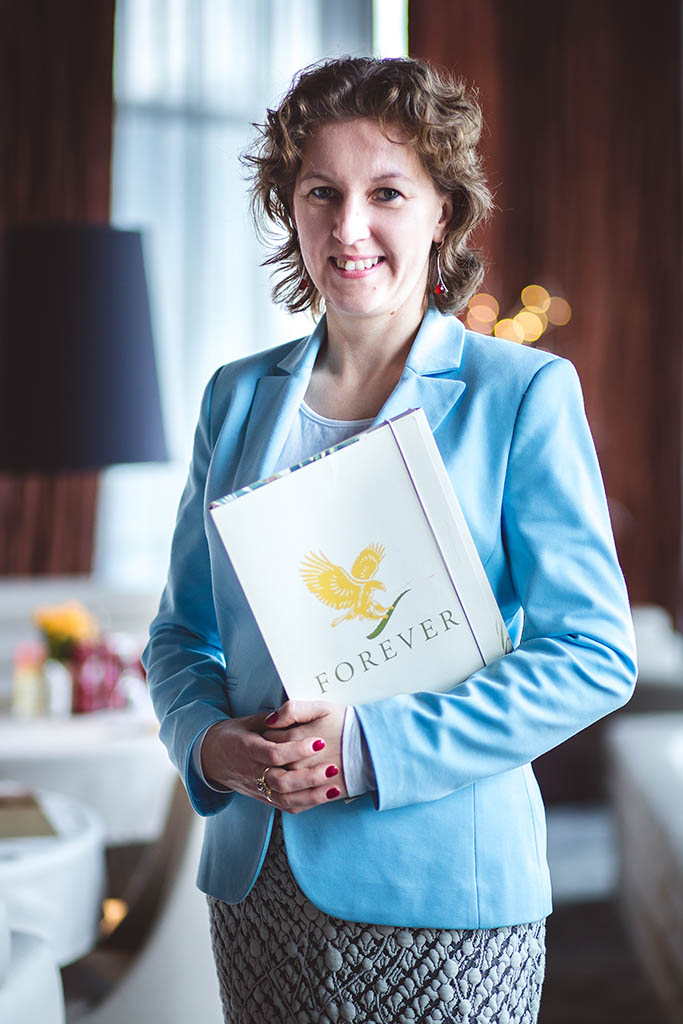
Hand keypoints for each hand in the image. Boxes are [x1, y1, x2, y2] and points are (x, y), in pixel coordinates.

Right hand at [200, 705, 345, 812]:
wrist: (211, 759)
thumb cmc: (234, 736)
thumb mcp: (248, 721)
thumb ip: (271, 719)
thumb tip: (291, 713)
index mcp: (248, 750)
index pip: (273, 754)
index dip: (296, 750)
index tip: (319, 742)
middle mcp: (252, 773)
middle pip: (281, 782)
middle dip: (309, 777)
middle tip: (332, 767)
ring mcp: (258, 789)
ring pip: (285, 799)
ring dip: (312, 795)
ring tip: (335, 786)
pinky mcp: (264, 798)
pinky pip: (286, 806)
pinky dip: (307, 804)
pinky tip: (325, 797)